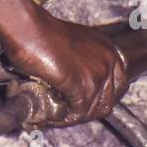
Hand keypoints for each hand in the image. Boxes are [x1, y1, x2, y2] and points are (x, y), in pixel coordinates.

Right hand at [4, 9, 129, 124]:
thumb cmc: (41, 32)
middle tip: (70, 114)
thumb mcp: (72, 43)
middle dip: (89, 111)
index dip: (102, 99)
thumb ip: (81, 61)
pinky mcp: (82, 85)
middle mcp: (108, 60)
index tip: (87, 106)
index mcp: (108, 48)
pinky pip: (79, 111)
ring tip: (59, 117)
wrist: (27, 27)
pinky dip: (66, 118)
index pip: (119, 85)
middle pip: (108, 101)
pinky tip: (55, 117)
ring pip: (94, 109)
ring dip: (76, 117)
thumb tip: (76, 85)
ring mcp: (97, 73)